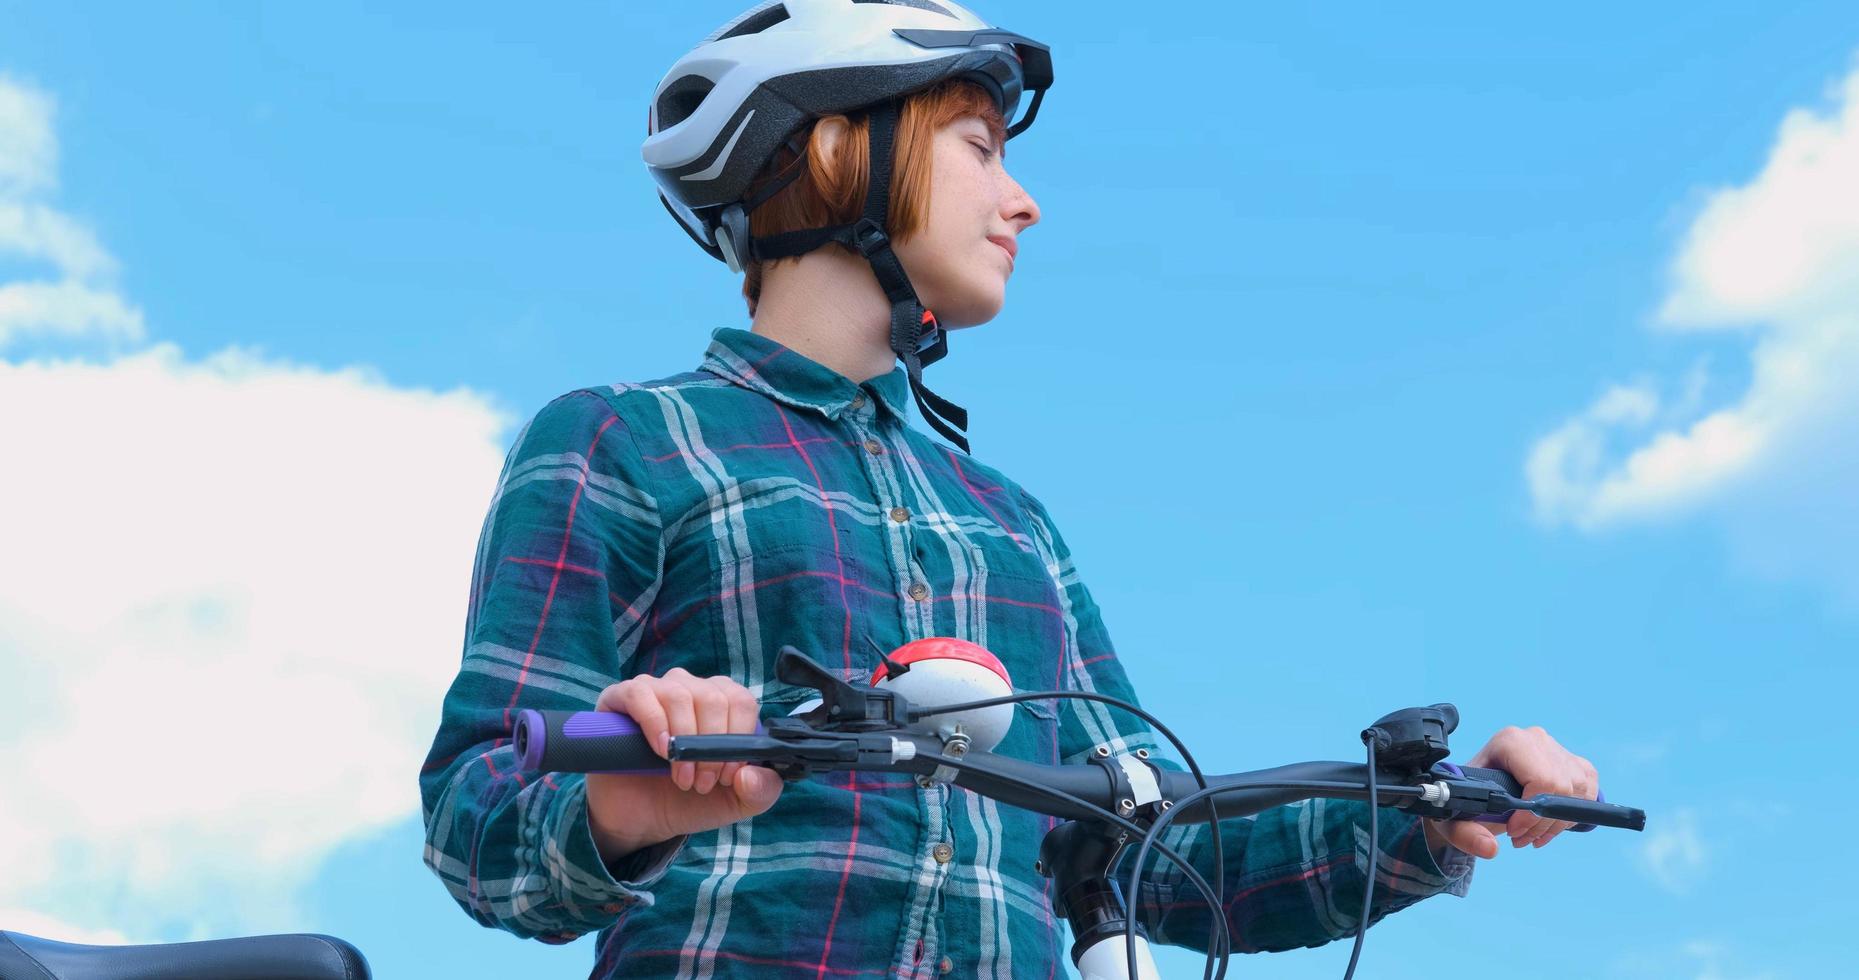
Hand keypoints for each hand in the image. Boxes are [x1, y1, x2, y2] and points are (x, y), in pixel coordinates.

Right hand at [583, 668, 783, 862]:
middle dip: (710, 748)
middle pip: (713, 698)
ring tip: (681, 778)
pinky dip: (655, 724)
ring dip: (684, 742)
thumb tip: (750, 772)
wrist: (642, 818)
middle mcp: (692, 687)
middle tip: (701, 783)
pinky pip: (640, 695)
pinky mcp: (621, 697)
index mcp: (724, 702)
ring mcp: (656, 689)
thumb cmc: (691, 800)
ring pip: (680, 695)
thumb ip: (761, 791)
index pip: (742, 701)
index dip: (738, 739)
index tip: (727, 776)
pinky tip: (660, 751)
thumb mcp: (737, 801)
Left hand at [1423, 725, 1598, 859]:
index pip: (1541, 779)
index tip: (1513, 831)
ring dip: (1556, 824)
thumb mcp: (1455, 818)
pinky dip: (1571, 816)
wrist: (1479, 790)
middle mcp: (1538, 739)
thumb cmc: (1467, 799)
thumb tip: (1490, 848)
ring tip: (1532, 835)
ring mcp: (1560, 749)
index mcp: (1510, 740)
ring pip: (1577, 794)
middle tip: (1520, 839)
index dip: (1531, 812)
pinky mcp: (1576, 764)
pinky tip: (1550, 825)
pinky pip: (1588, 792)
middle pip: (1560, 789)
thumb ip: (1465, 834)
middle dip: (1541, 823)